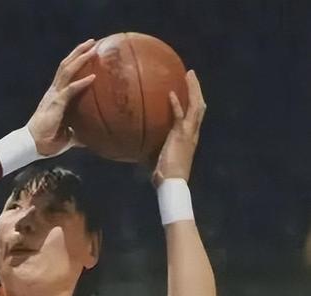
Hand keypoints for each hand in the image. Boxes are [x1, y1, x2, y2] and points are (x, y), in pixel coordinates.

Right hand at [26, 39, 96, 156]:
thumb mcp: (68, 136)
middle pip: (66, 66)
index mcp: (55, 97)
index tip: (88, 52)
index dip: (76, 62)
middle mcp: (53, 92)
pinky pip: (70, 90)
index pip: (66, 74)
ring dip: (80, 58)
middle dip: (79, 52)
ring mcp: (53, 96)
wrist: (32, 146)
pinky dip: (81, 83)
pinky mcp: (55, 104)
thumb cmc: (48, 142)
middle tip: (93, 42)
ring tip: (93, 48)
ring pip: (67, 71)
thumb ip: (78, 134)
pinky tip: (93, 77)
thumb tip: (91, 138)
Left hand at [152, 70, 206, 186]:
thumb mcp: (157, 158)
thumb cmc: (164, 176)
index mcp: (189, 136)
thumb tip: (134, 146)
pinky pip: (179, 116)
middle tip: (191, 74)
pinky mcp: (181, 136)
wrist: (172, 183)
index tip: (189, 88)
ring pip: (196, 106)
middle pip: (199, 105)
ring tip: (189, 74)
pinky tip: (170, 94)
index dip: (193, 100)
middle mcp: (192, 132)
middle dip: (196, 89)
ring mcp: (189, 133)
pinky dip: (176, 105)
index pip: (195, 114)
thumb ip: (150, 148)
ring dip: (193, 89)